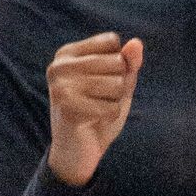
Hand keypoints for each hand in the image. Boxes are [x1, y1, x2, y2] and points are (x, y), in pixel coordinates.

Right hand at [47, 31, 143, 186]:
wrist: (76, 152)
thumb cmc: (97, 112)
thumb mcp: (118, 83)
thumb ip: (128, 63)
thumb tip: (136, 43)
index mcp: (67, 53)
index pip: (112, 43)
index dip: (118, 66)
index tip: (100, 83)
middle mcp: (59, 66)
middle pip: (117, 62)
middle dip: (118, 86)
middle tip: (98, 101)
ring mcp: (60, 87)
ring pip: (116, 85)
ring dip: (114, 103)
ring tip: (96, 111)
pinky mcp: (67, 109)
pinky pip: (111, 108)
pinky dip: (110, 118)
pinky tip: (94, 122)